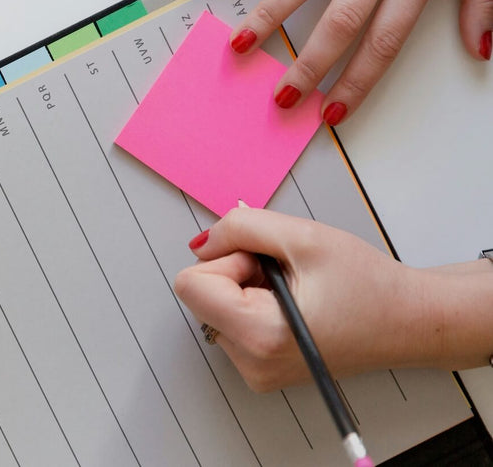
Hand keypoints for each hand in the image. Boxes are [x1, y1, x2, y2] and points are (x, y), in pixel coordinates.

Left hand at [173, 208, 433, 391]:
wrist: (410, 322)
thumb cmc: (368, 284)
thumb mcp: (303, 236)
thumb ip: (241, 228)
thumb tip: (201, 242)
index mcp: (259, 336)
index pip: (191, 285)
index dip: (226, 260)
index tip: (267, 263)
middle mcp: (251, 363)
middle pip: (200, 296)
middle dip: (237, 273)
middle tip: (287, 276)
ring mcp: (254, 371)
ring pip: (214, 307)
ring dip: (247, 289)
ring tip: (296, 292)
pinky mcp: (260, 369)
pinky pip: (230, 322)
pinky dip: (254, 305)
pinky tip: (294, 306)